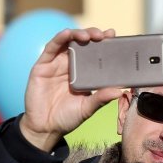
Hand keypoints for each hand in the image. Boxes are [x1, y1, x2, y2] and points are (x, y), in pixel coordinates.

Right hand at [19, 27, 124, 151]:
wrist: (45, 128)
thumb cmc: (67, 117)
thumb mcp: (88, 108)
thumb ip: (101, 99)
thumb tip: (119, 91)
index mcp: (84, 74)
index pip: (95, 54)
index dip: (104, 44)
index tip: (114, 36)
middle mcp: (71, 66)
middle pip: (82, 44)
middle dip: (93, 35)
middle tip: (104, 35)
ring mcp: (56, 64)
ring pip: (67, 42)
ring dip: (78, 34)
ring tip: (89, 35)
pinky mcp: (42, 66)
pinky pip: (51, 48)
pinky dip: (60, 39)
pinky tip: (68, 34)